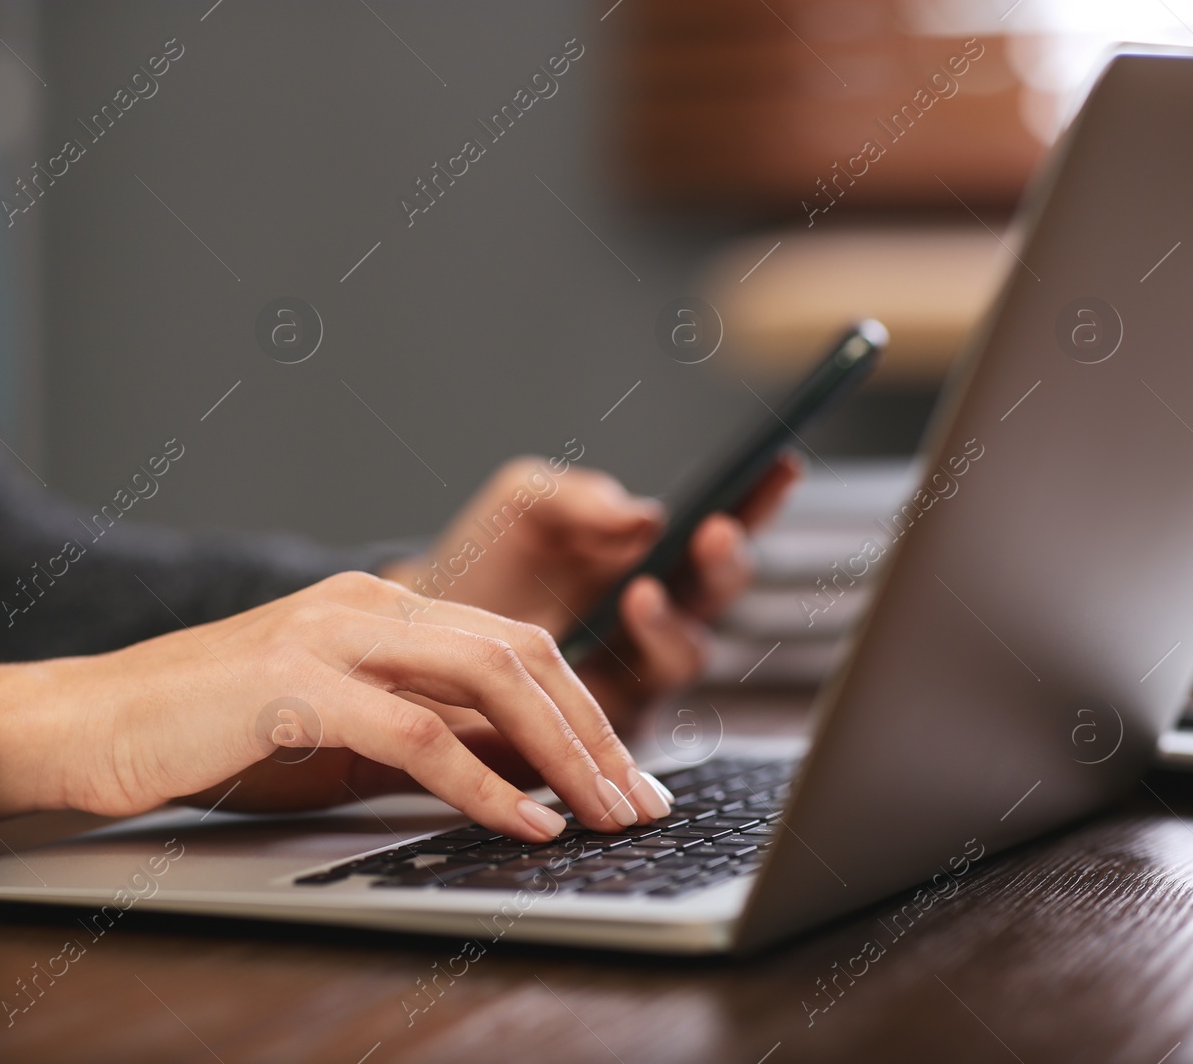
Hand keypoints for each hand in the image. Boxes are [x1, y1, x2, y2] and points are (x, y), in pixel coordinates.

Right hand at [0, 572, 676, 837]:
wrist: (88, 724)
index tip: (627, 776)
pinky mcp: (297, 684)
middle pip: (522, 651)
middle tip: (639, 799)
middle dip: (595, 731)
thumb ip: (426, 737)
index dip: (584, 711)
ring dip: (562, 753)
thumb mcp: (338, 735)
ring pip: (488, 678)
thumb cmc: (208, 733)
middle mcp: (366, 605)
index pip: (514, 644)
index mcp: (380, 607)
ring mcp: (332, 636)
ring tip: (605, 813)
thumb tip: (525, 769)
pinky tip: (525, 823)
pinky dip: (485, 784)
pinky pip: (420, 733)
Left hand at [381, 453, 802, 731]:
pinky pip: (633, 715)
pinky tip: (606, 653)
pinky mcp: (602, 727)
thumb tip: (643, 515)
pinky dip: (624, 691)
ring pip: (682, 656)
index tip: (776, 465)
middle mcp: (655, 617)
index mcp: (649, 557)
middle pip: (716, 595)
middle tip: (713, 534)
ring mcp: (634, 671)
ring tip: (639, 593)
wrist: (416, 636)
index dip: (757, 499)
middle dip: (722, 565)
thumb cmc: (481, 564)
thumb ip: (579, 498)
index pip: (718, 527)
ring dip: (671, 625)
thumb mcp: (523, 505)